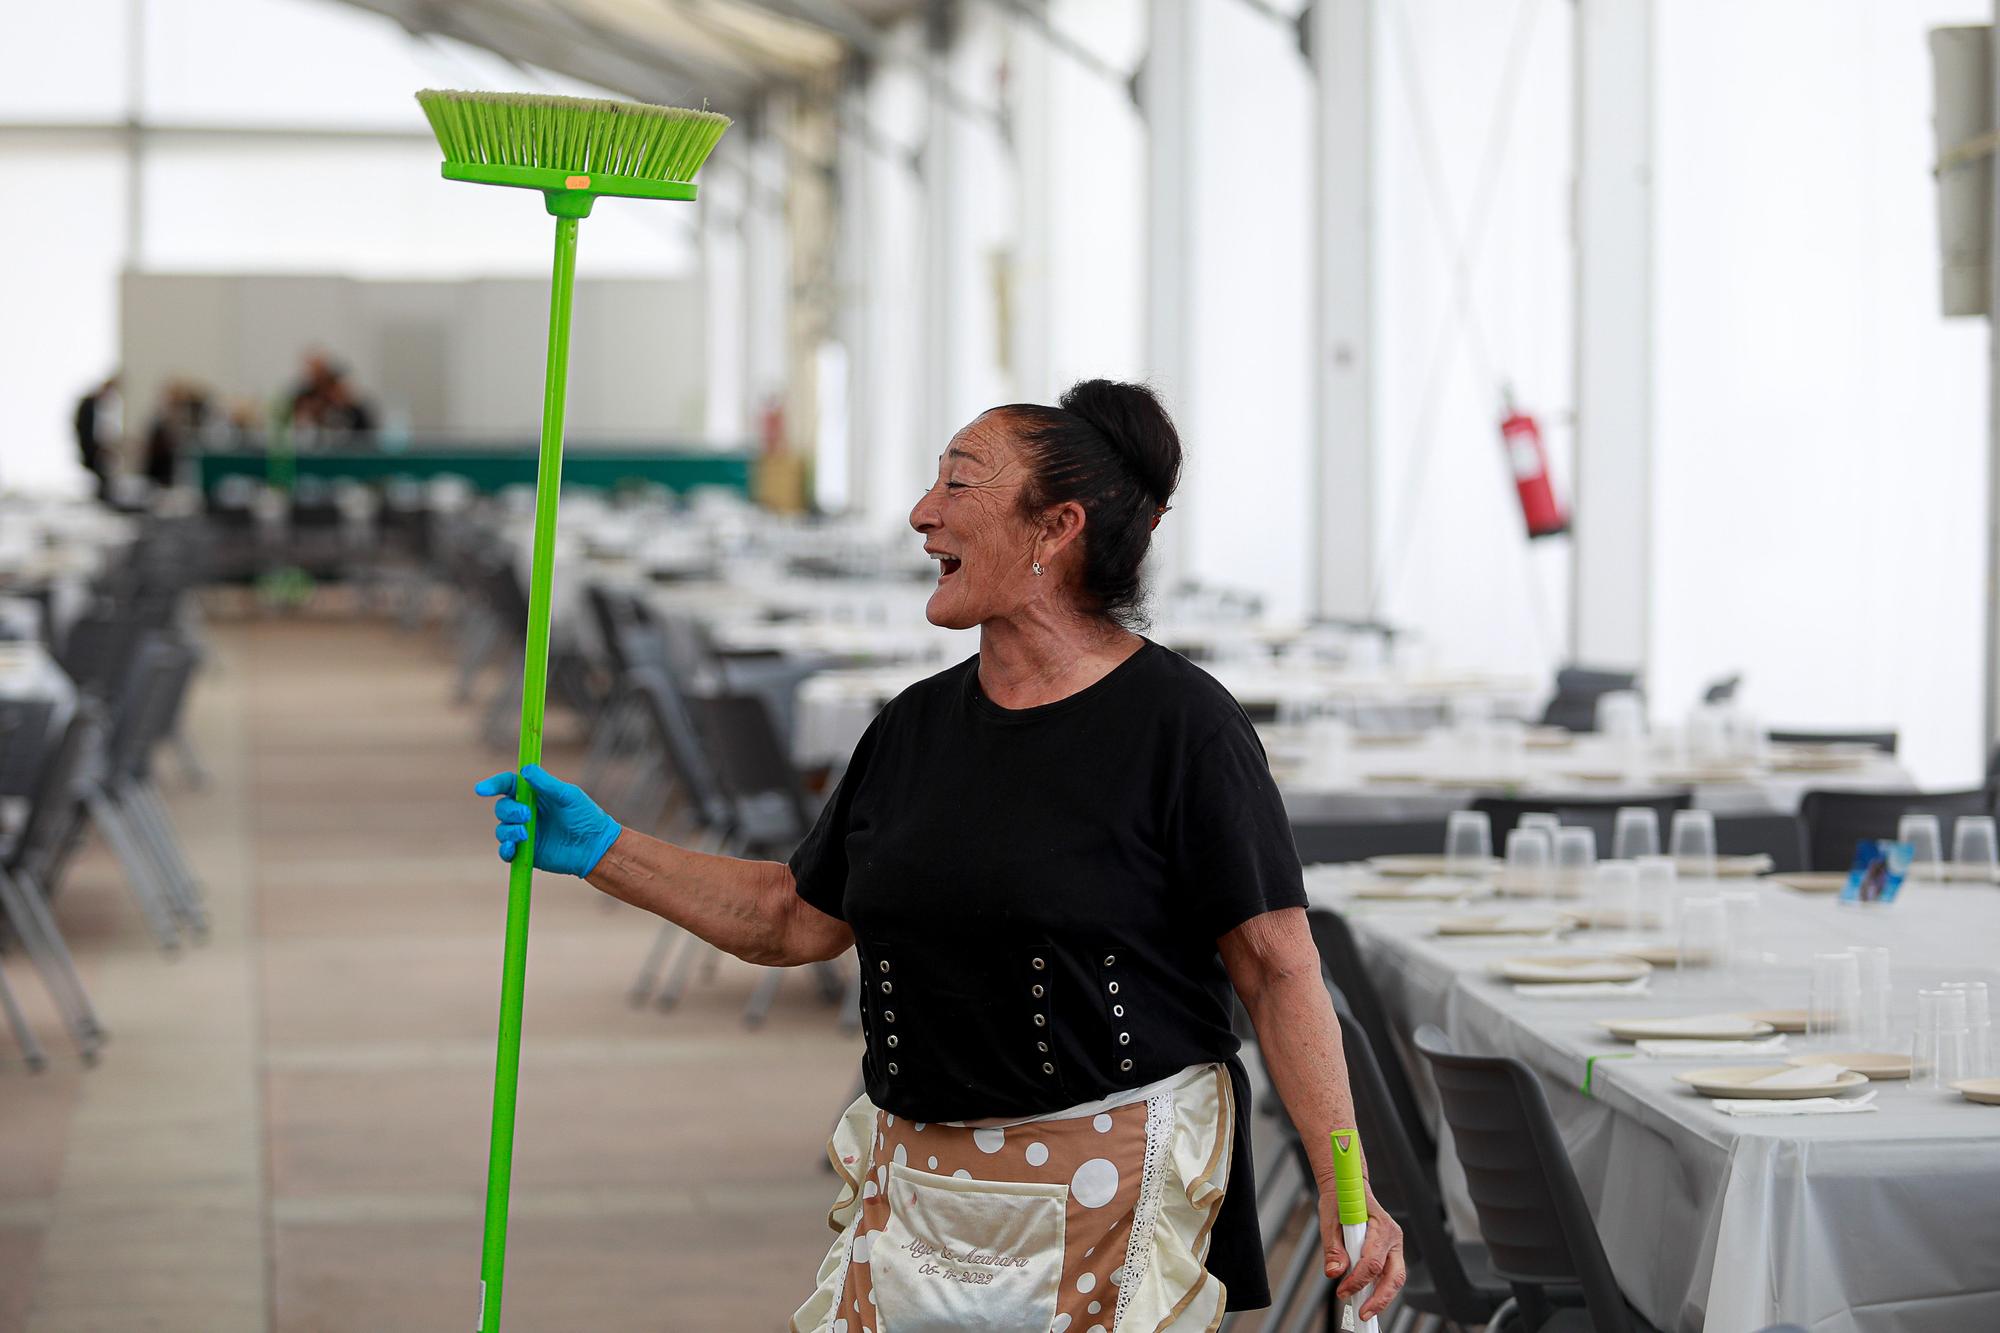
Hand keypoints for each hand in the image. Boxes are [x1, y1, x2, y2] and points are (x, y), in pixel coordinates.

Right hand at [475, 764, 621, 877]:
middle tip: (527, 815)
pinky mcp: (526, 851)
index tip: (482, 789)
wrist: (595, 847)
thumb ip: (547, 784)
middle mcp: (526, 812)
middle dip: (509, 811)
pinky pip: (506, 850)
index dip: (493, 785)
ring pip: (502, 829)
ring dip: (509, 830)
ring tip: (527, 834)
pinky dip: (506, 849)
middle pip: (502, 807)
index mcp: (535, 794)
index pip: (508, 785)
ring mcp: (525, 832)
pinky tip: (513, 848)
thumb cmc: (586, 816)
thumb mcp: (568, 796)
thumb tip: (526, 769)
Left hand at [1319, 1182, 1405, 1322]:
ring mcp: (1394, 1246)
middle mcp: (1393, 1237)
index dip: (1358, 1281)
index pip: (1373, 1262)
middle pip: (1394, 1276)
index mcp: (1381, 1226)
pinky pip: (1388, 1274)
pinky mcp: (1389, 1252)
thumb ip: (1333, 1248)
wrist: (1348, 1187)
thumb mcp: (1330, 1219)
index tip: (1342, 1291)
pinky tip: (1365, 1298)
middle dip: (1379, 1299)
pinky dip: (1378, 1289)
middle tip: (1362, 1314)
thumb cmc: (1340, 1199)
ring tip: (1364, 1311)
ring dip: (1381, 1298)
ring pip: (1395, 1278)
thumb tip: (1333, 1273)